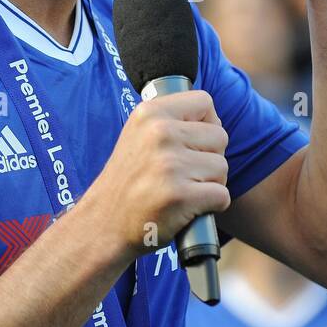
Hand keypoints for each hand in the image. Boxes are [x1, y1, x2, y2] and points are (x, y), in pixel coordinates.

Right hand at [82, 90, 229, 262]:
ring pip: (222, 167)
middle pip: (219, 136)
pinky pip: (222, 195)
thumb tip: (213, 121)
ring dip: (210, 183)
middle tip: (183, 174)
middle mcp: (160, 133)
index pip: (204, 102)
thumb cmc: (129, 181)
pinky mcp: (180, 196)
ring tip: (181, 190)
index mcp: (150, 113)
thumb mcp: (139, 135)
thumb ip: (172, 121)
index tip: (190, 143)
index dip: (206, 124)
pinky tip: (187, 208)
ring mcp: (170, 165)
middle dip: (210, 157)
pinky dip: (212, 206)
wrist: (104, 224)